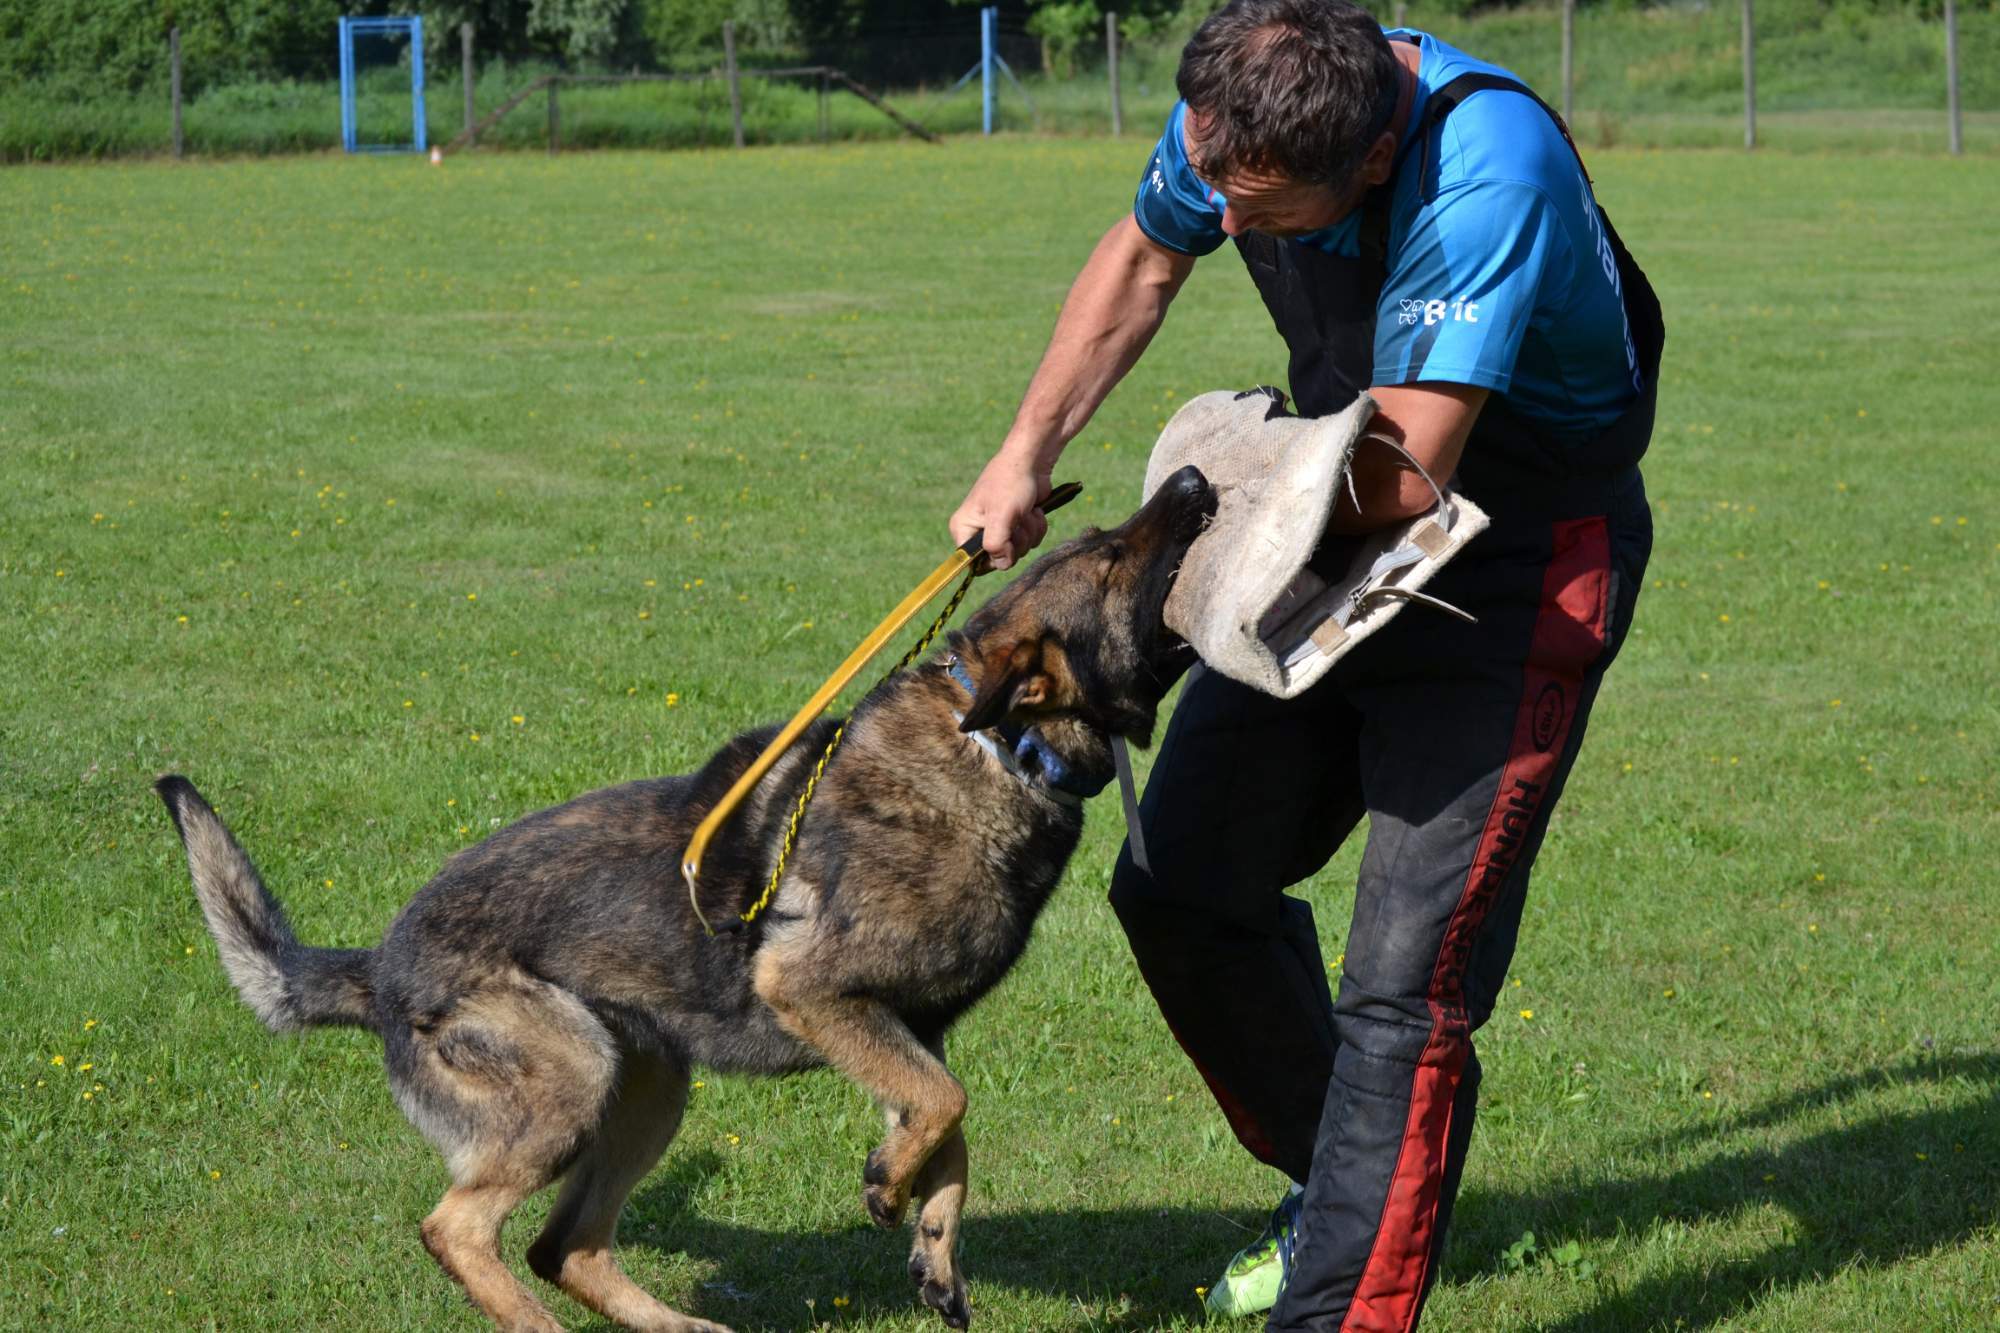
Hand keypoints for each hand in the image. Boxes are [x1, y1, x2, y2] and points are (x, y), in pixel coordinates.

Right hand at [950, 451, 1050, 570]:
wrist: (1031, 460)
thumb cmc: (1010, 483)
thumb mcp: (1000, 516)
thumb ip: (995, 544)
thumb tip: (1002, 564)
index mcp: (963, 529)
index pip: (973, 564)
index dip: (993, 557)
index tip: (1006, 541)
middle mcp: (978, 532)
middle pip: (1000, 559)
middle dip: (1017, 541)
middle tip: (1018, 519)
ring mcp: (999, 529)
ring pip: (1018, 551)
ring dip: (1029, 532)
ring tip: (1026, 511)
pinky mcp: (1016, 525)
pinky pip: (1030, 542)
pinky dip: (1037, 527)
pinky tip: (1034, 510)